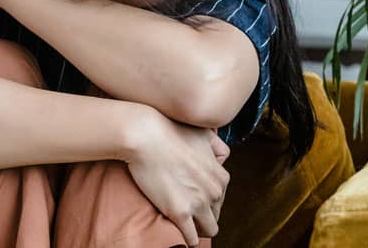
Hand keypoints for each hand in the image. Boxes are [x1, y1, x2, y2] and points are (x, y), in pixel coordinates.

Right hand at [124, 109, 230, 246]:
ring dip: (197, 228)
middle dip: (202, 214)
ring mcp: (198, 203)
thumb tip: (220, 158)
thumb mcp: (204, 133)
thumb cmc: (170, 130)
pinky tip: (176, 229)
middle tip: (184, 208)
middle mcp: (214, 191)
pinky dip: (185, 237)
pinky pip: (191, 238)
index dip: (205, 200)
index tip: (191, 197)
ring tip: (182, 221)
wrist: (146, 135)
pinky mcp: (180, 213)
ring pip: (208, 230)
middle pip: (215, 215)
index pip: (220, 199)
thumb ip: (217, 147)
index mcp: (221, 176)